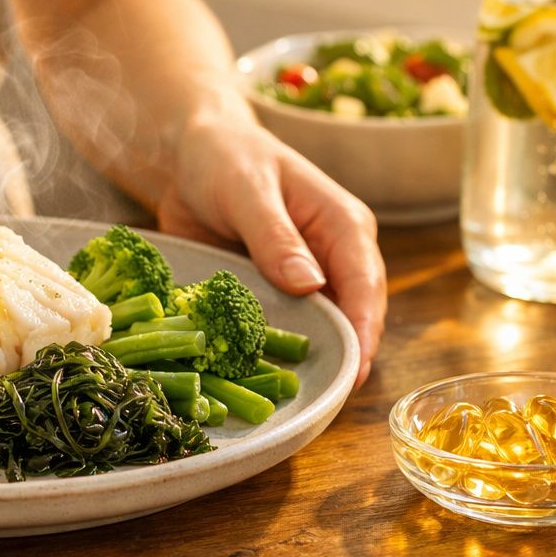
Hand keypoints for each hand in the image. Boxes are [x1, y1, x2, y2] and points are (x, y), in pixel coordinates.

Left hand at [155, 114, 385, 386]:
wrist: (190, 154)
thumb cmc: (227, 158)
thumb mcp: (247, 190)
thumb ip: (275, 236)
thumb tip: (310, 285)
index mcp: (344, 224)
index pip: (366, 283)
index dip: (364, 330)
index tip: (355, 372)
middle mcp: (334, 257)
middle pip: (353, 315)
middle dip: (344, 357)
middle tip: (325, 401)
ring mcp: (306, 279)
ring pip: (321, 329)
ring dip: (310, 361)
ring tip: (295, 400)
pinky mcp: (274, 293)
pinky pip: (282, 329)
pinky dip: (275, 352)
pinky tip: (259, 380)